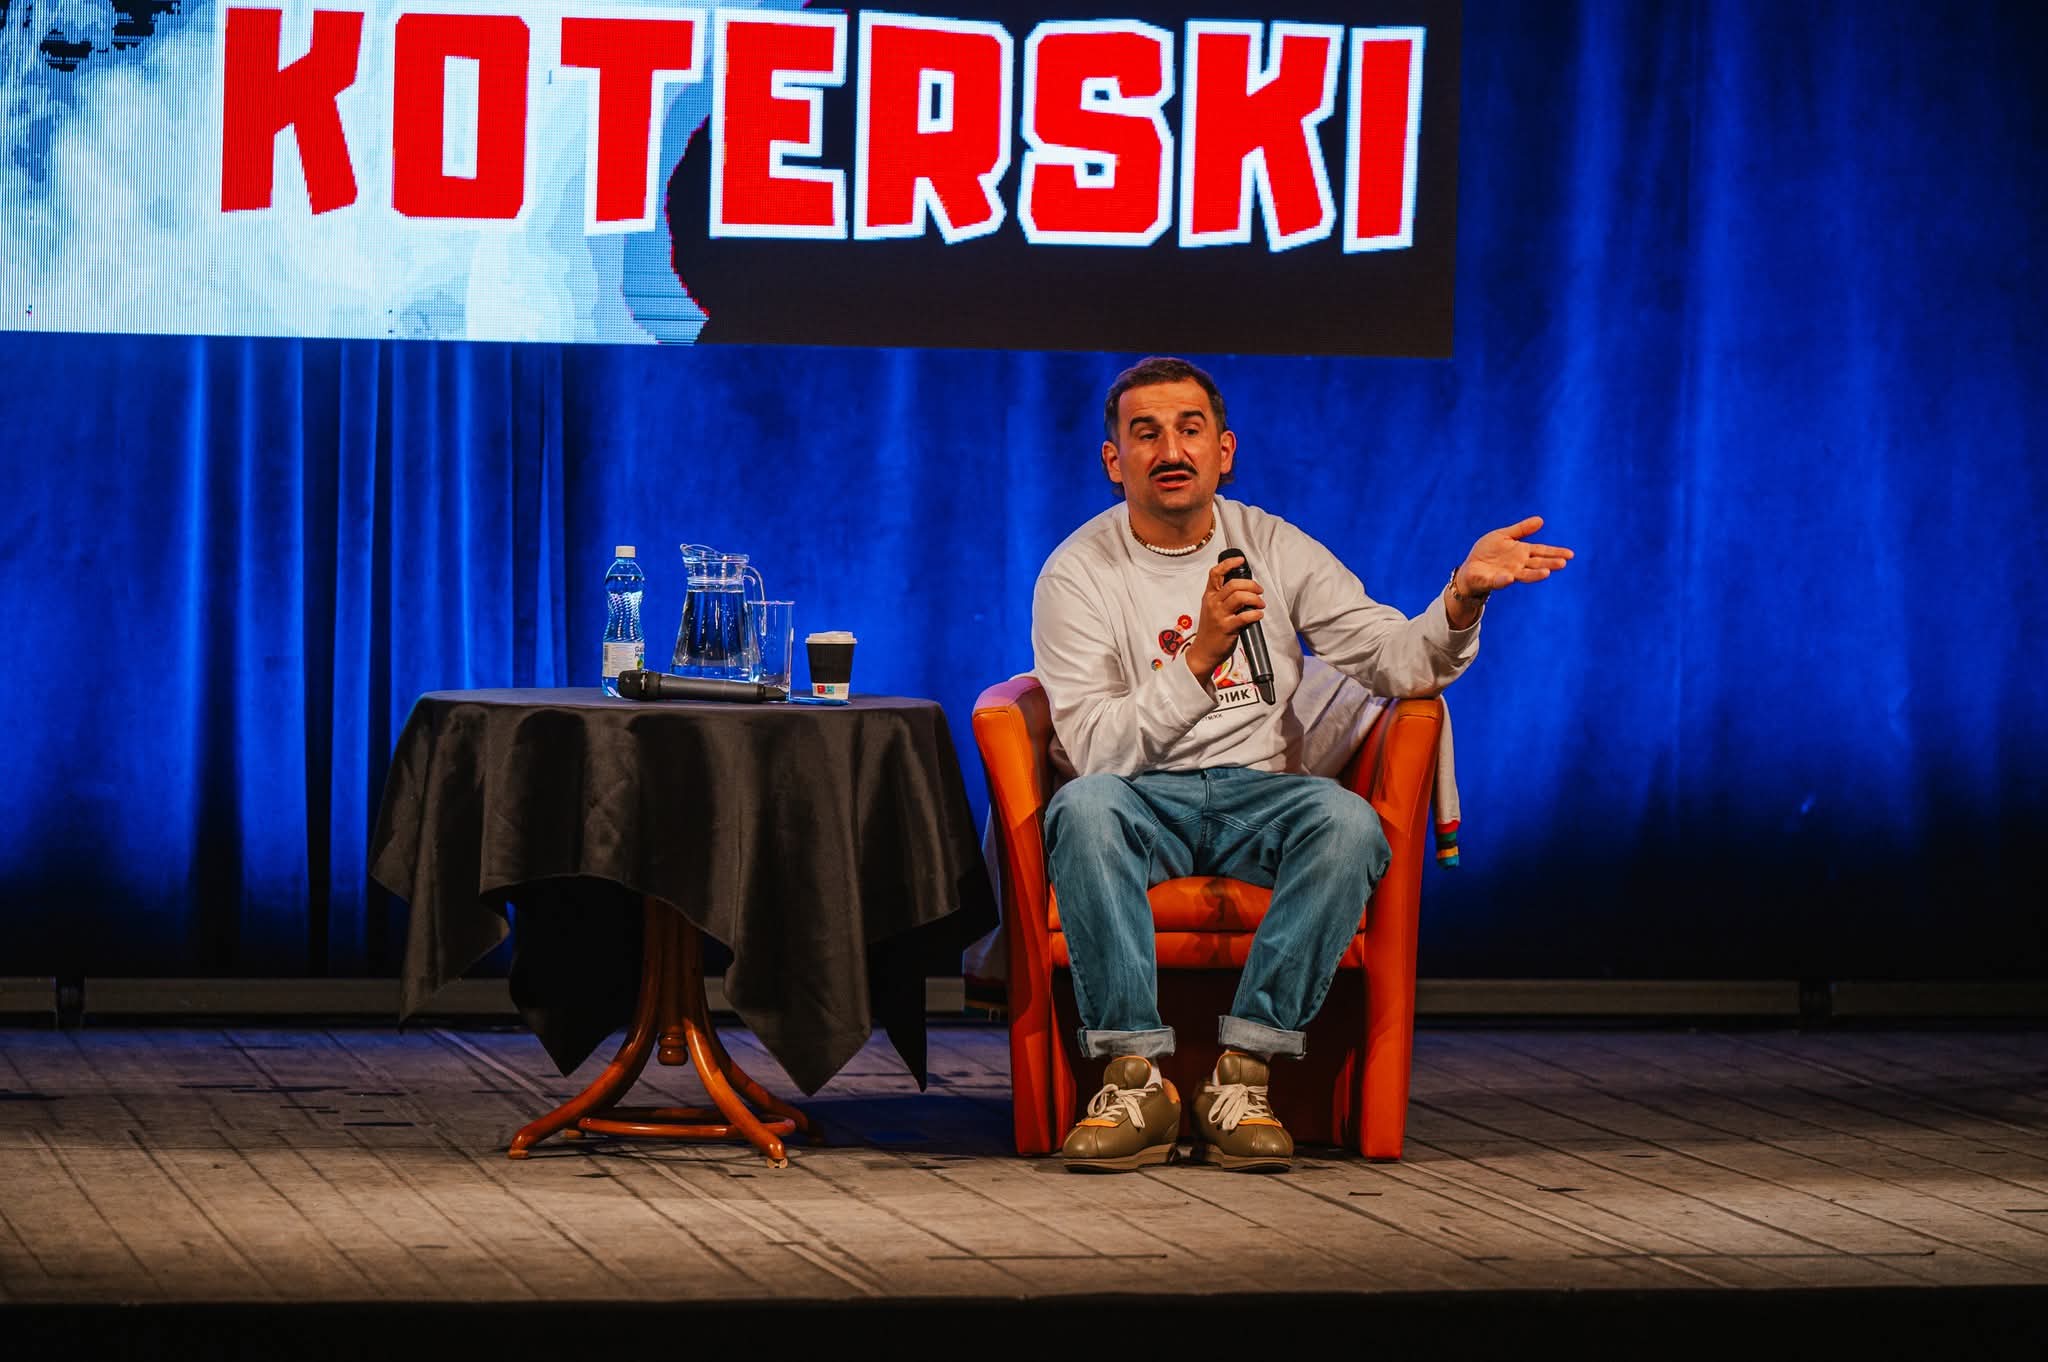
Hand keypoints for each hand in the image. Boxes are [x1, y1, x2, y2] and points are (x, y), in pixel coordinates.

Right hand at [1186, 558, 1263, 680]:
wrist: (1203, 652)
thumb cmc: (1211, 631)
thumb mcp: (1212, 609)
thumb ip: (1223, 597)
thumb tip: (1244, 587)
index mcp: (1209, 596)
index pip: (1215, 573)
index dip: (1229, 563)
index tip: (1241, 560)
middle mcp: (1213, 603)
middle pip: (1233, 584)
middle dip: (1251, 585)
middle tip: (1259, 591)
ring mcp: (1219, 615)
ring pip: (1239, 597)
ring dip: (1255, 598)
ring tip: (1260, 604)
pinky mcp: (1227, 628)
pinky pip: (1244, 616)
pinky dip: (1255, 614)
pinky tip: (1258, 615)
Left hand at [1455, 515, 1574, 597]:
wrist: (1470, 568)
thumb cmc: (1488, 552)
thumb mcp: (1504, 536)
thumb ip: (1521, 530)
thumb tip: (1541, 520)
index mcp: (1522, 553)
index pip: (1542, 552)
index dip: (1555, 553)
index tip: (1570, 555)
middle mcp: (1518, 565)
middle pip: (1536, 564)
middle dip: (1549, 564)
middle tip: (1562, 563)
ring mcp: (1506, 574)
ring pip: (1523, 575)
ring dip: (1534, 575)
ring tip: (1546, 573)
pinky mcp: (1491, 580)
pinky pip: (1498, 581)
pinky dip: (1503, 580)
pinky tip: (1509, 577)